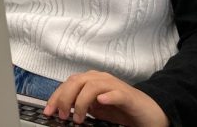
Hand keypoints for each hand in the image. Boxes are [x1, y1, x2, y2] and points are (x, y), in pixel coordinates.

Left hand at [44, 70, 167, 126]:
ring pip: (92, 85)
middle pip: (77, 81)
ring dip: (82, 101)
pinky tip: (100, 102)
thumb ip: (80, 105)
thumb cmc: (120, 109)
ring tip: (79, 118)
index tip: (48, 111)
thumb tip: (62, 110)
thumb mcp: (95, 108)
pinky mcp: (128, 96)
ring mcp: (114, 85)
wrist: (148, 111)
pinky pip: (116, 93)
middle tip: (63, 115)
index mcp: (91, 80)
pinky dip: (107, 96)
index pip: (68, 83)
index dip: (56, 96)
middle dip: (66, 98)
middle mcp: (101, 79)